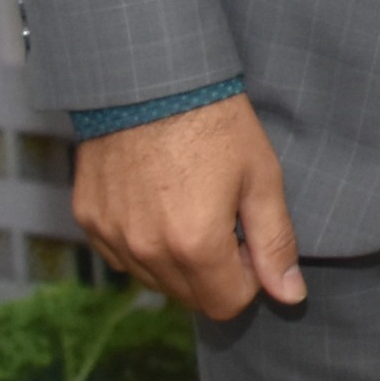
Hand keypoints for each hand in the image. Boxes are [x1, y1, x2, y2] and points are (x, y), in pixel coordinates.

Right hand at [73, 94, 305, 318]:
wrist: (151, 76)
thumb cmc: (215, 121)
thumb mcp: (261, 177)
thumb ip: (276, 243)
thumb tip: (290, 295)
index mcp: (194, 244)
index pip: (228, 304)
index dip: (249, 276)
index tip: (250, 238)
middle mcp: (146, 250)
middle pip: (191, 298)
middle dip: (216, 271)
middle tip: (225, 217)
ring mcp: (111, 235)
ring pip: (154, 280)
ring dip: (178, 260)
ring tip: (192, 203)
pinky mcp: (89, 218)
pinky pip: (122, 255)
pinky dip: (144, 242)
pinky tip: (158, 200)